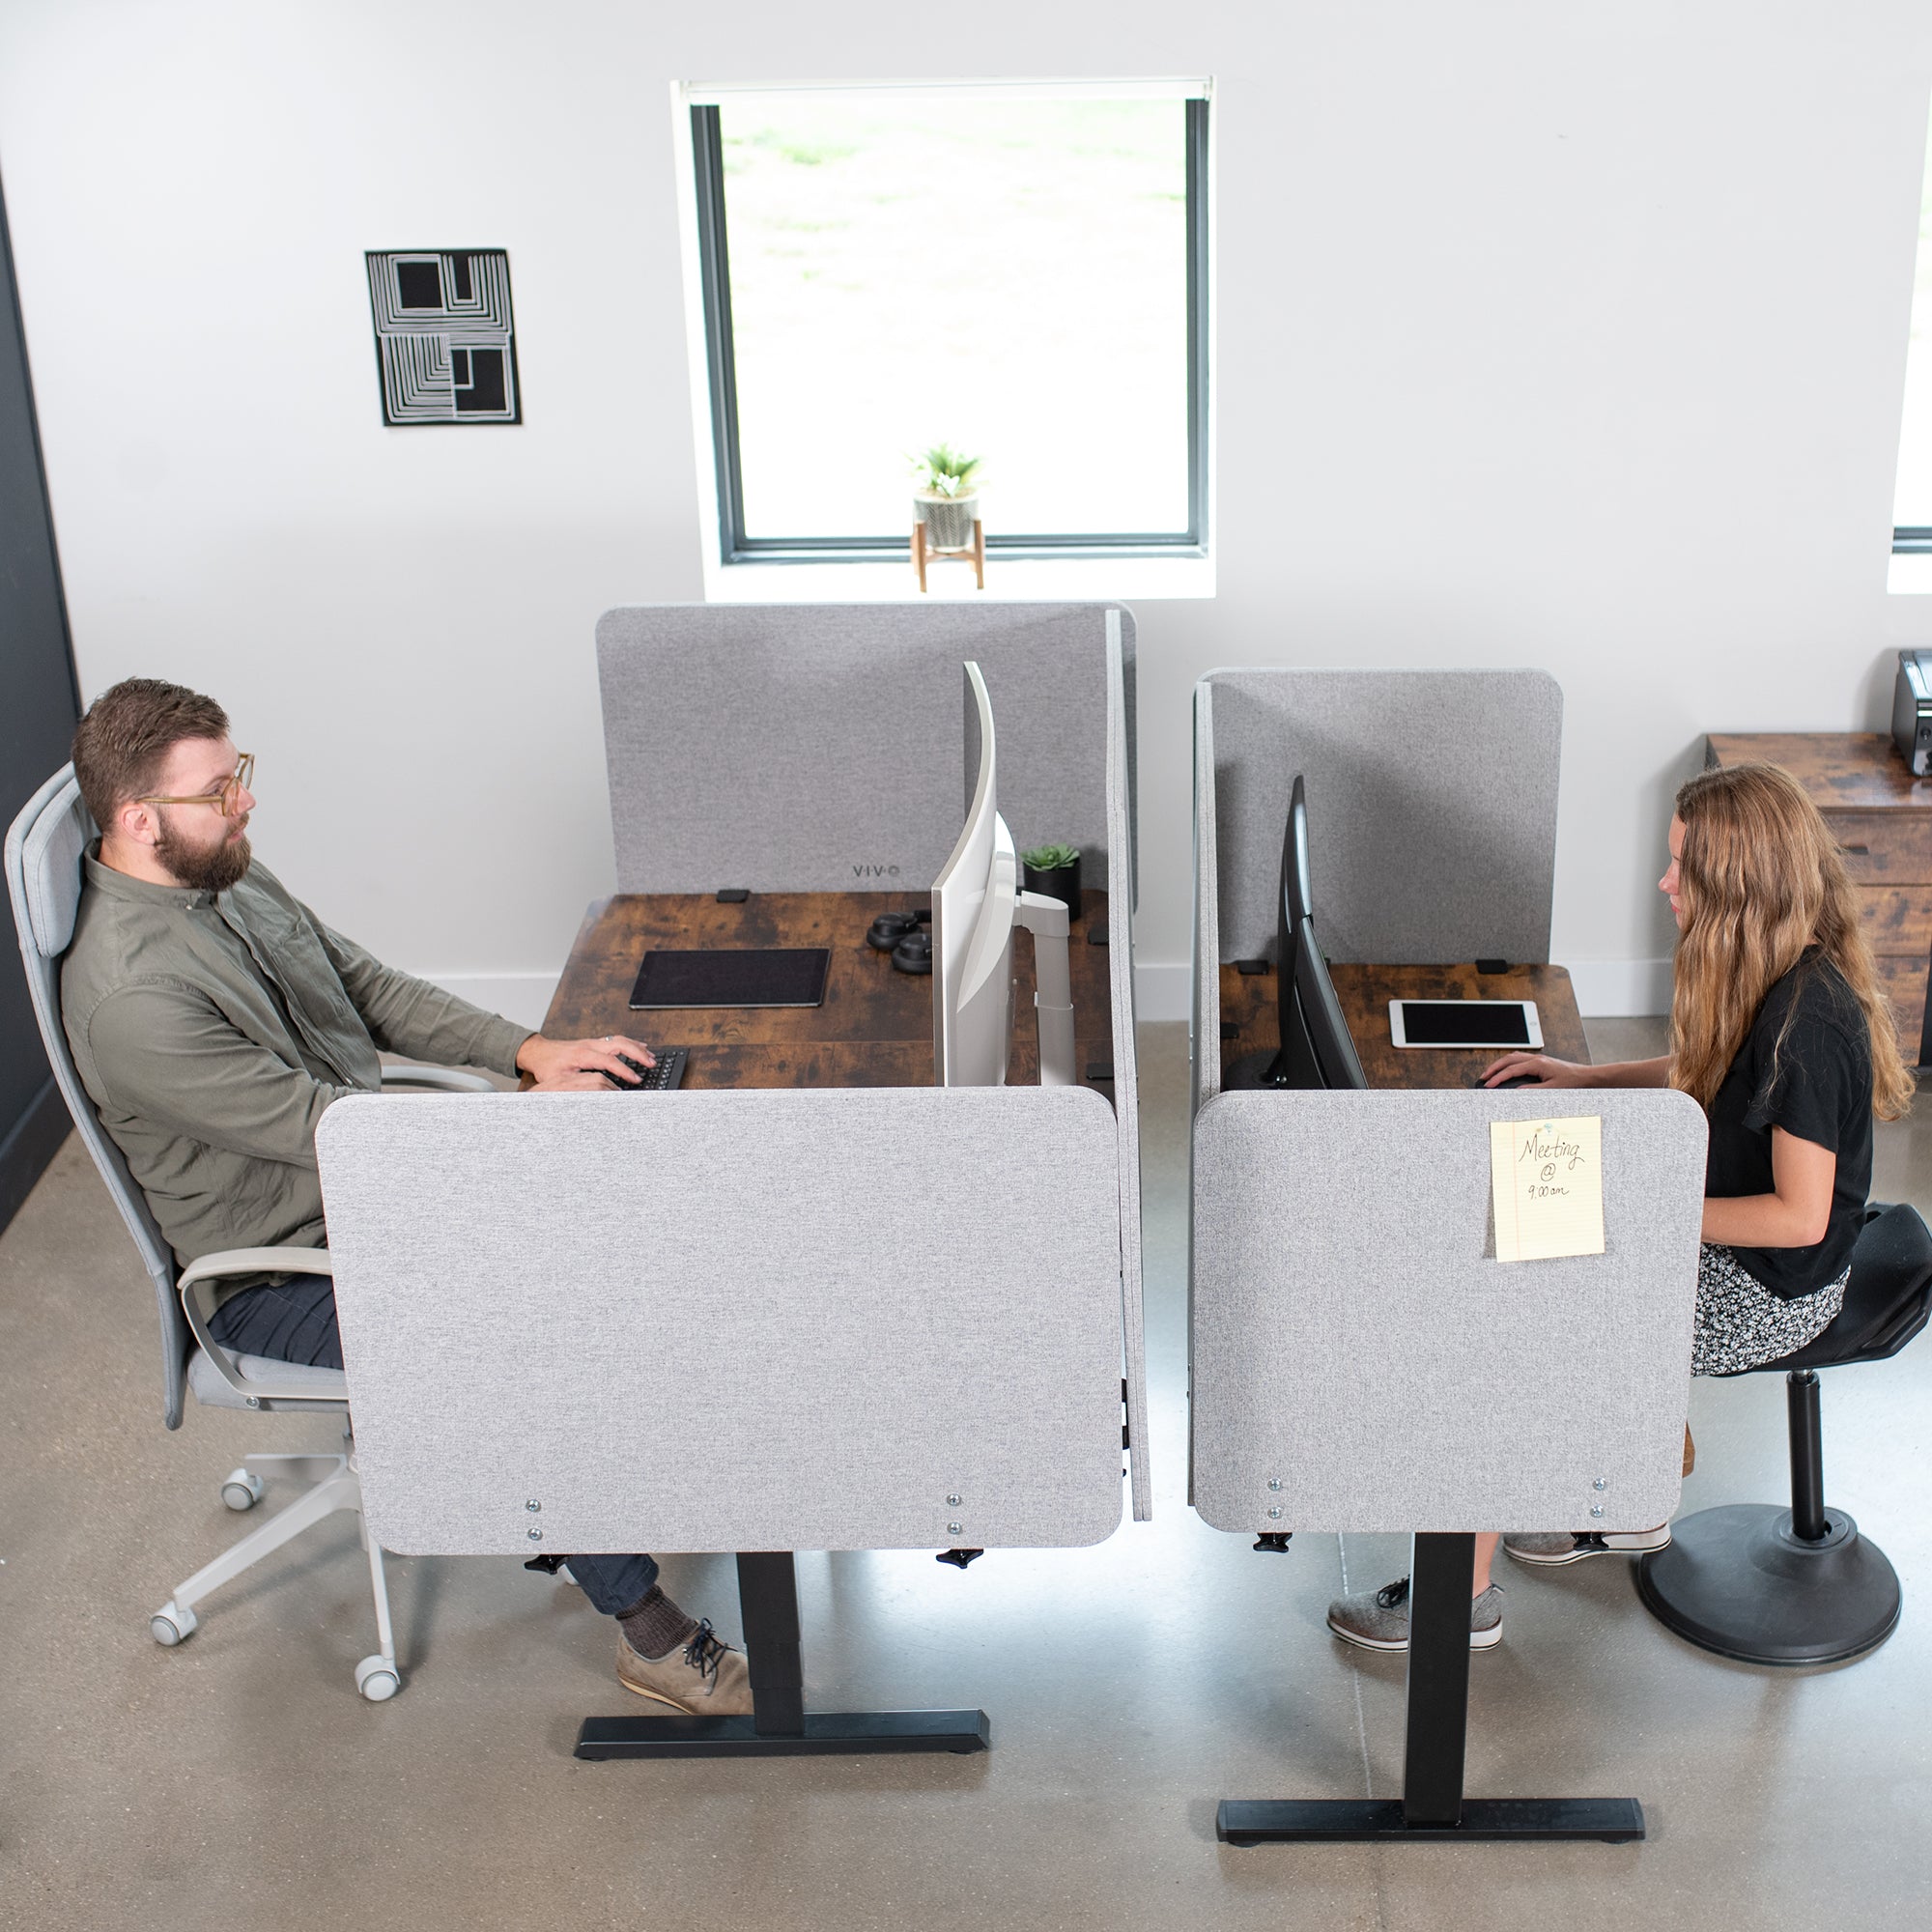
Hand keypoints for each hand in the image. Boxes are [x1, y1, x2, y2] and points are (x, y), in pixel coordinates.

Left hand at [517, 1033, 656, 1091]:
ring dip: (637, 1047)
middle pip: (619, 1044)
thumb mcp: (559, 1080)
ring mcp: (592, 1042)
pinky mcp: (594, 1043)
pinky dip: (630, 1044)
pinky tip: (639, 1047)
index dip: (624, 1070)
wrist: (538, 1052)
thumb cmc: (547, 1067)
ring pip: (620, 1039)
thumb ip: (577, 1086)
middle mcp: (590, 1045)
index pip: (609, 1061)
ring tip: (651, 1057)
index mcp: (582, 1054)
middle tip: (652, 1063)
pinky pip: (615, 1040)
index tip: (636, 1079)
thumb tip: (595, 1094)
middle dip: (638, 1053)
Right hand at [1480, 1051, 1593, 1088]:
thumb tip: (1516, 1091)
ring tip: (1491, 1073)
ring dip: (1500, 1064)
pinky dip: (1509, 1063)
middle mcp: (1536, 1058)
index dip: (1498, 1078)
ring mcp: (1538, 1058)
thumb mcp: (1552, 1089)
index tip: (1488, 1085)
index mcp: (1537, 1064)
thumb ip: (1532, 1090)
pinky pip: (1519, 1058)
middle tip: (1483, 1077)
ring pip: (1513, 1057)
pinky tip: (1506, 1069)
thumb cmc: (1572, 1081)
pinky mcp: (1541, 1061)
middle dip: (1493, 1068)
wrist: (1586, 1077)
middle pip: (1508, 1059)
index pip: (1511, 1070)